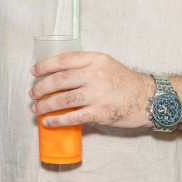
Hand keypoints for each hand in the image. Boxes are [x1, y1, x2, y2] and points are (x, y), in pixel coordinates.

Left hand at [29, 51, 154, 128]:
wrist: (149, 98)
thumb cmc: (124, 81)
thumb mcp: (105, 64)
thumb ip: (85, 66)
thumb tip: (57, 73)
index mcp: (94, 60)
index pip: (63, 60)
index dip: (44, 66)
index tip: (33, 72)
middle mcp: (95, 75)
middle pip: (58, 80)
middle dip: (41, 88)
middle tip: (32, 93)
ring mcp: (97, 95)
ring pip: (62, 99)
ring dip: (45, 105)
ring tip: (36, 109)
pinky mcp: (100, 113)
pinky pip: (72, 117)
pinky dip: (57, 120)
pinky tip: (48, 121)